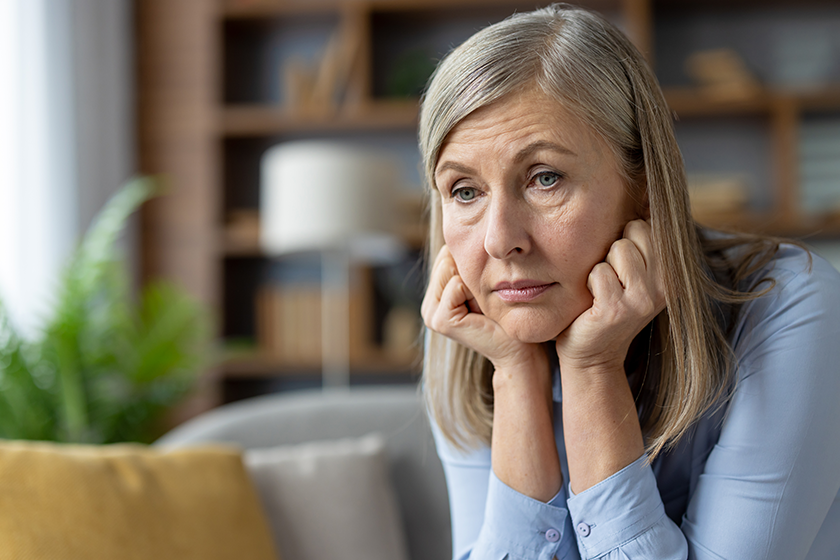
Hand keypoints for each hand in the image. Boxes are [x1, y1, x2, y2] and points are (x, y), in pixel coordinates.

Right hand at [421, 246, 542, 368]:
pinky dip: (474, 291)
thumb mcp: (484, 282)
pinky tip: (482, 310)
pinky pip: (456, 285)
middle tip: (486, 297)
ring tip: (484, 303)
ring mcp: (430, 314)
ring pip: (449, 268)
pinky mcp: (440, 321)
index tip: (486, 287)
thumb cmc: (506, 313)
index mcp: (435, 295)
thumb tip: (463, 233)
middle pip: (446, 258)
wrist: (518, 348)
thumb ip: (468, 263)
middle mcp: (428, 304)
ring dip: (473, 281)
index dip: (471, 262)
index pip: (446, 254)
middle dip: (471, 271)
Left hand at [555, 219, 664, 371]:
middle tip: (611, 279)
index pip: (647, 224)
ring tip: (602, 289)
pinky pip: (598, 272)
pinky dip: (589, 282)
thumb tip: (646, 183)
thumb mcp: (629, 269)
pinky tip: (593, 301)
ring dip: (600, 266)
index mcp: (672, 271)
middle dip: (613, 249)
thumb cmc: (604, 302)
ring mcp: (644, 298)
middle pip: (634, 231)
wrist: (590, 352)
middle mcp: (666, 285)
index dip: (625, 238)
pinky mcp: (618, 309)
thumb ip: (640, 237)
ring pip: (617, 248)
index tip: (622, 266)